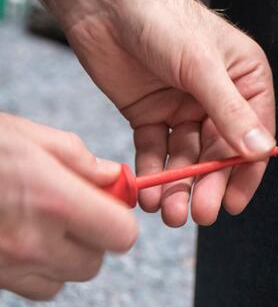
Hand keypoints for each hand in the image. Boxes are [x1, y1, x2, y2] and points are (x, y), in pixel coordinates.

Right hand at [0, 114, 137, 299]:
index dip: (119, 220)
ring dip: (61, 257)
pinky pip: (29, 287)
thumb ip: (78, 159)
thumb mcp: (25, 136)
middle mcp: (31, 241)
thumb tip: (113, 177)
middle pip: (93, 262)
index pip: (120, 235)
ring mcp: (6, 265)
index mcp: (51, 200)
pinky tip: (18, 237)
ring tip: (41, 224)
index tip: (108, 203)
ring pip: (61, 280)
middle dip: (92, 239)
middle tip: (74, 212)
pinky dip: (32, 270)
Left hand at [65, 0, 275, 226]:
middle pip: (220, 152)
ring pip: (188, 157)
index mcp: (245, 78)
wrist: (102, 1)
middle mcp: (218, 96)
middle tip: (200, 212)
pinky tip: (149, 190)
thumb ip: (231, 113)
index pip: (255, 134)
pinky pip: (157, 150)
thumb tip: (260, 149)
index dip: (247, 170)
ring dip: (180, 184)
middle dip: (210, 184)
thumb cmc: (160, 15)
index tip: (235, 201)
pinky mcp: (152, 113)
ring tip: (169, 209)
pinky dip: (154, 172)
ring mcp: (184, 106)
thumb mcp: (202, 67)